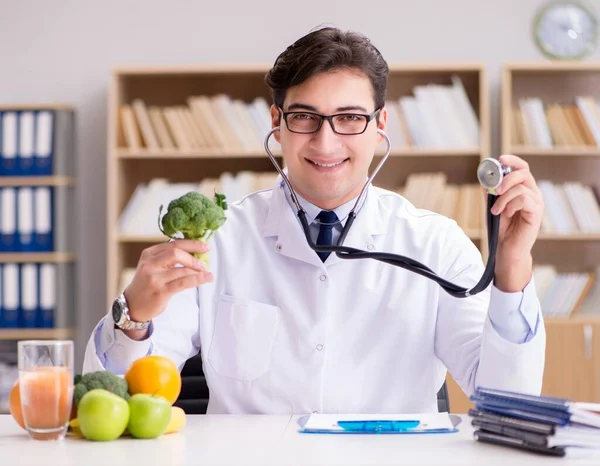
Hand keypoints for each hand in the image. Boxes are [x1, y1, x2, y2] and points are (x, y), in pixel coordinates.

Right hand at [124, 240, 213, 324]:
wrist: (133, 305)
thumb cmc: (146, 284)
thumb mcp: (152, 266)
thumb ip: (168, 258)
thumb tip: (194, 252)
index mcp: (149, 254)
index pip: (173, 244)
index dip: (191, 244)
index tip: (204, 246)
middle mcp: (150, 264)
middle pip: (176, 253)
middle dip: (193, 256)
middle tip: (204, 262)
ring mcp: (154, 278)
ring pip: (182, 270)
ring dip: (198, 271)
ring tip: (207, 273)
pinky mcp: (161, 292)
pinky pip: (183, 283)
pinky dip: (197, 280)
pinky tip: (206, 278)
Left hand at [488, 154, 543, 291]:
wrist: (507, 248)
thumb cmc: (501, 228)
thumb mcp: (492, 206)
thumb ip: (490, 192)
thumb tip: (484, 177)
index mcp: (524, 189)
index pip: (523, 168)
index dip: (512, 161)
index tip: (500, 159)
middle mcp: (533, 193)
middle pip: (523, 173)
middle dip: (505, 179)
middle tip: (494, 191)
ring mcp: (537, 202)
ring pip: (520, 188)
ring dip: (503, 198)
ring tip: (496, 211)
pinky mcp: (537, 212)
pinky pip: (524, 199)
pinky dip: (510, 205)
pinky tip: (505, 214)